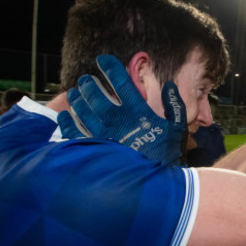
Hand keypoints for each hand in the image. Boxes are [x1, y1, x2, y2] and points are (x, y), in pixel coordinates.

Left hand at [57, 55, 187, 166]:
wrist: (154, 185)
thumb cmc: (167, 155)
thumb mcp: (178, 128)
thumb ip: (175, 105)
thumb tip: (170, 86)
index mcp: (136, 110)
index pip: (120, 80)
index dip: (109, 66)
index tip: (102, 60)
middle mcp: (116, 118)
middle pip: (95, 93)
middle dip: (88, 83)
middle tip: (85, 80)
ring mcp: (101, 134)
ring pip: (81, 110)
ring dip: (76, 99)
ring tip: (74, 94)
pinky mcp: (92, 150)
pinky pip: (72, 132)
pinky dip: (67, 122)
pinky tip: (66, 116)